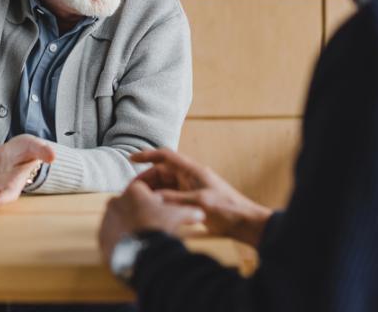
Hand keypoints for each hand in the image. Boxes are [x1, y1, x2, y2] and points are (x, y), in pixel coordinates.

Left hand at [98, 180, 204, 265]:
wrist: (141, 253)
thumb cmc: (160, 229)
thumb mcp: (178, 217)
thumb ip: (189, 212)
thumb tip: (200, 214)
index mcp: (133, 191)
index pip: (143, 189)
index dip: (153, 198)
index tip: (160, 208)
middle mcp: (116, 201)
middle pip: (130, 204)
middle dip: (140, 211)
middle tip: (152, 224)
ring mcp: (107, 218)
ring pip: (119, 219)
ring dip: (129, 225)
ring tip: (143, 237)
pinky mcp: (102, 236)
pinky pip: (112, 235)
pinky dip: (121, 238)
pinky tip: (133, 246)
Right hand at [132, 149, 272, 247]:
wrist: (245, 223)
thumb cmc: (227, 209)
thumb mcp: (199, 203)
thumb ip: (175, 199)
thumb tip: (153, 197)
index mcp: (191, 170)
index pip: (165, 156)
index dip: (147, 155)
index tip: (131, 159)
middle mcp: (189, 176)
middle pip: (161, 172)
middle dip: (146, 180)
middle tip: (132, 193)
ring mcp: (190, 188)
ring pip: (164, 185)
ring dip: (152, 192)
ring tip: (140, 203)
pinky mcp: (192, 200)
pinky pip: (171, 196)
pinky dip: (161, 201)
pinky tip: (154, 210)